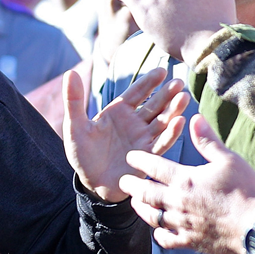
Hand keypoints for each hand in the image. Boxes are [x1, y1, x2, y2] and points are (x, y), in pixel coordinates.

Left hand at [63, 66, 187, 202]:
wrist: (91, 182)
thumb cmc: (82, 152)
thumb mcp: (75, 126)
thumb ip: (74, 100)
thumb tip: (71, 72)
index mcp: (118, 112)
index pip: (136, 93)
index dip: (149, 82)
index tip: (161, 71)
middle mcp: (134, 122)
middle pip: (153, 105)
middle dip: (166, 94)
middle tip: (178, 82)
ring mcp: (143, 138)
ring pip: (162, 121)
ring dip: (173, 110)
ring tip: (183, 98)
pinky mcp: (147, 155)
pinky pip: (161, 143)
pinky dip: (170, 133)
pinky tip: (179, 122)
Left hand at [119, 114, 254, 253]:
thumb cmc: (245, 191)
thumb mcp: (229, 160)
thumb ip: (208, 141)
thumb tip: (194, 118)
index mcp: (185, 179)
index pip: (153, 166)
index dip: (139, 159)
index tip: (130, 156)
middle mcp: (177, 201)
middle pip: (144, 192)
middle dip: (131, 185)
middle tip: (123, 182)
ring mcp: (181, 223)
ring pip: (151, 216)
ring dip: (140, 208)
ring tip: (135, 203)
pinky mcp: (188, 241)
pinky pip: (166, 239)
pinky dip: (158, 234)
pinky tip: (157, 231)